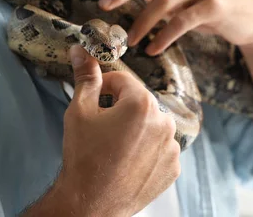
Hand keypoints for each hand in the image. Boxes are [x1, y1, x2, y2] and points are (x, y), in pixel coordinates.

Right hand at [42, 45, 180, 216]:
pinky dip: (146, 151)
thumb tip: (81, 51)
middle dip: (120, 110)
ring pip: (150, 125)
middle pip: (138, 103)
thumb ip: (85, 77)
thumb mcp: (79, 111)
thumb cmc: (84, 157)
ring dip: (136, 130)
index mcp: (142, 103)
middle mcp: (164, 121)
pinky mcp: (173, 167)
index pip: (122, 81)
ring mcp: (171, 146)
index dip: (103, 88)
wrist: (90, 204)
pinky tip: (128, 161)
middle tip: (102, 130)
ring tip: (114, 148)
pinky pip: (159, 148)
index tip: (93, 102)